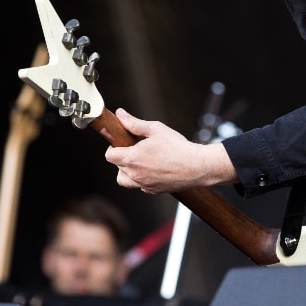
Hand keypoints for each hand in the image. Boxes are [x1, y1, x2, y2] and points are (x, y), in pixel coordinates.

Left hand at [104, 108, 237, 192]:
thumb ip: (135, 123)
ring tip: (141, 161)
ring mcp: (143, 184)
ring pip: (124, 180)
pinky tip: (154, 168)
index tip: (123, 142)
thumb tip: (120, 114)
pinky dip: (142, 178)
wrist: (196, 166)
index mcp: (132, 158)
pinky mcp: (153, 191)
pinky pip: (140, 185)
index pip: (109, 156)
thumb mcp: (156, 129)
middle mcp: (134, 174)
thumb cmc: (177, 147)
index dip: (114, 147)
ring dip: (127, 171)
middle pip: (117, 167)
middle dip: (123, 157)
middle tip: (137, 148)